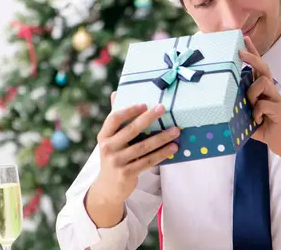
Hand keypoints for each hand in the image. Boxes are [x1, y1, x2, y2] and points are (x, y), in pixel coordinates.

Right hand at [85, 94, 178, 226]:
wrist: (108, 188)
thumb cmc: (114, 156)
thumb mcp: (111, 139)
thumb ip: (116, 119)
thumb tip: (116, 92)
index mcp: (104, 136)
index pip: (114, 119)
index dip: (129, 110)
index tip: (144, 104)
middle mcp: (107, 148)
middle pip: (131, 130)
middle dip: (148, 118)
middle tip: (163, 108)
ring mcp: (116, 162)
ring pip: (143, 147)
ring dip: (161, 138)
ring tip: (176, 130)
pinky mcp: (126, 174)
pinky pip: (147, 161)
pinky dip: (162, 154)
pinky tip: (173, 147)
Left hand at [239, 37, 280, 175]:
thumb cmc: (262, 125)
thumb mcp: (246, 113)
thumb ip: (239, 104)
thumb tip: (222, 98)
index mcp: (262, 88)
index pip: (258, 66)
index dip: (253, 52)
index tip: (245, 38)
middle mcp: (270, 89)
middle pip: (263, 68)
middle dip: (252, 57)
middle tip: (240, 52)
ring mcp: (276, 98)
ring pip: (263, 83)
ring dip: (252, 93)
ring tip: (250, 106)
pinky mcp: (278, 108)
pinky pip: (264, 104)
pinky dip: (257, 112)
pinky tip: (257, 120)